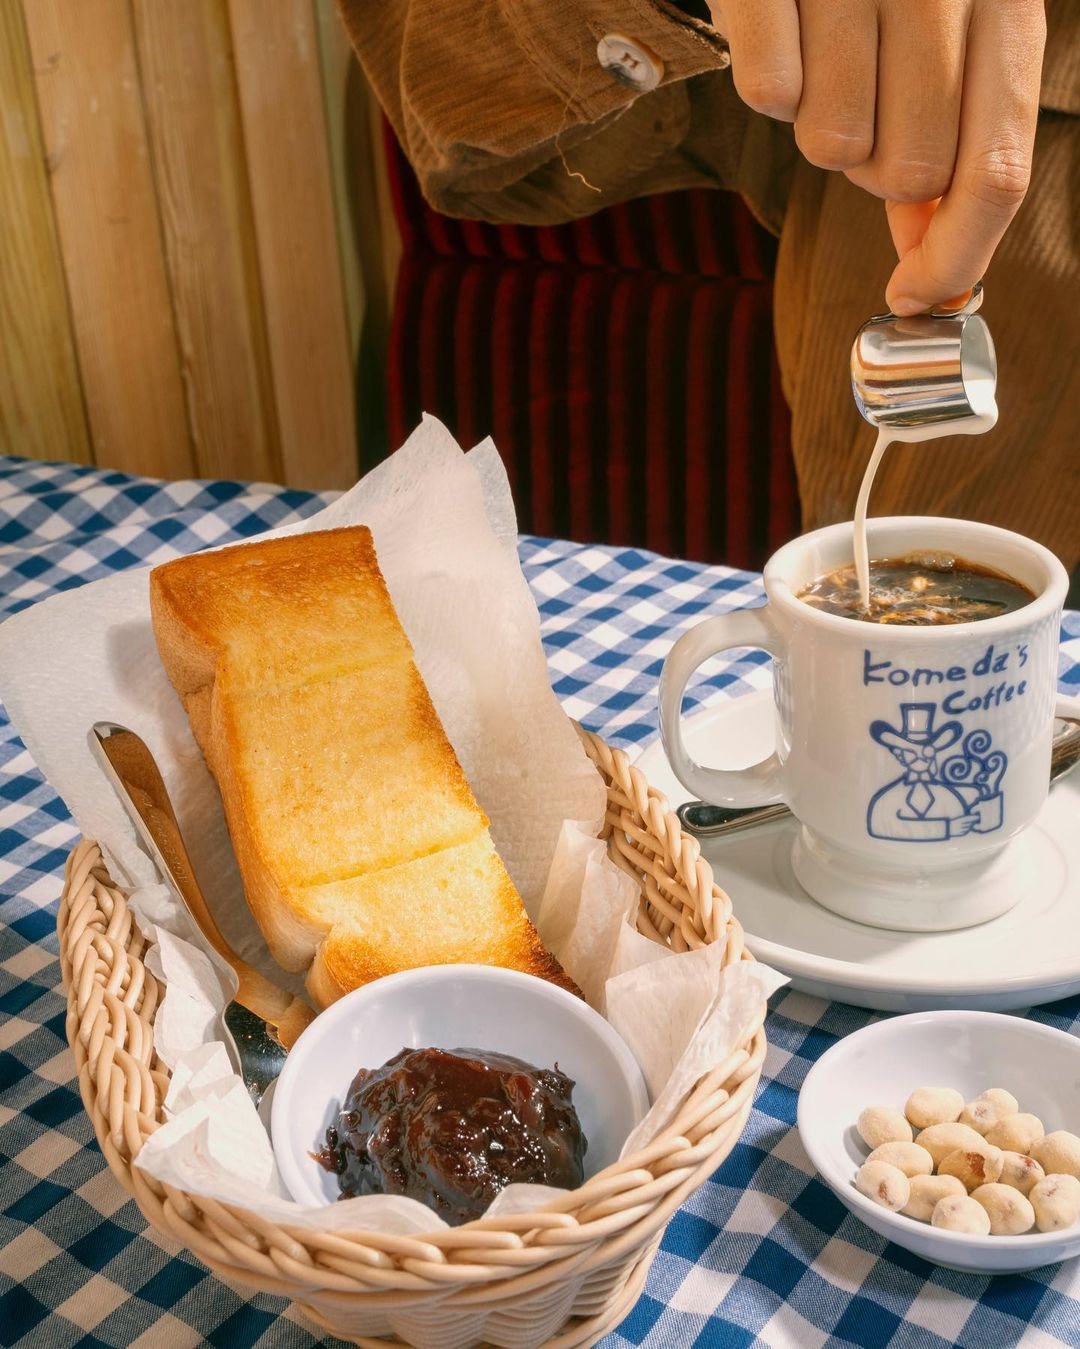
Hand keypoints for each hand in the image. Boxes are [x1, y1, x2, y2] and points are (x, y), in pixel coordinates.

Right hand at [708, 0, 1045, 313]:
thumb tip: (935, 260)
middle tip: (859, 106)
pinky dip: (769, 79)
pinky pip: (770, 95)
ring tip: (822, 53)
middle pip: (908, 171)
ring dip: (821, 122)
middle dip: (875, 169)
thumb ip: (948, 140)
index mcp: (1004, 1)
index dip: (956, 254)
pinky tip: (784, 30)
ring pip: (835, 144)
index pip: (996, 169)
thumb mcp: (939, 35)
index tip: (916, 295)